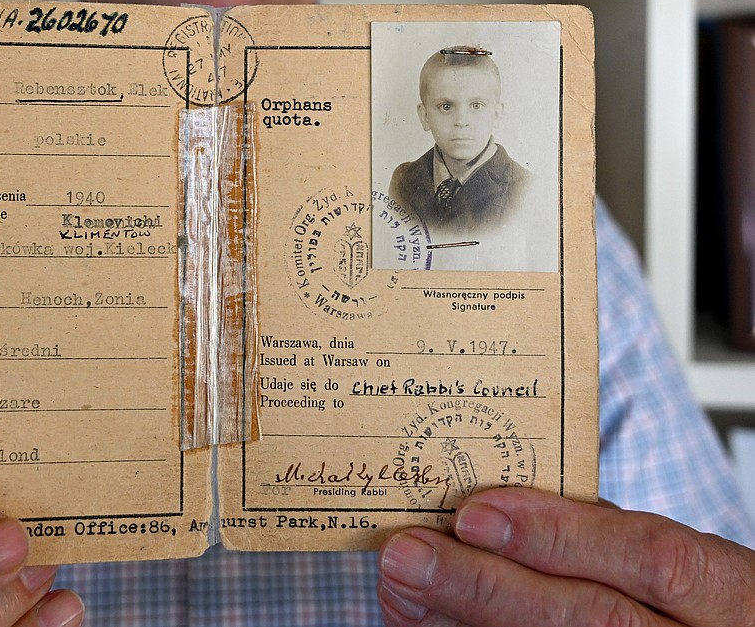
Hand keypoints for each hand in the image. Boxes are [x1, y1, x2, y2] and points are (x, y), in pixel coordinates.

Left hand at [378, 486, 754, 625]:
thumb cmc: (688, 601)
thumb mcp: (670, 560)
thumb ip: (598, 534)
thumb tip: (486, 509)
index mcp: (726, 592)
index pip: (650, 557)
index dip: (557, 532)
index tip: (473, 512)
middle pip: (593, 620)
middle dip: (488, 586)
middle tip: (407, 555)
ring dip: (469, 623)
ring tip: (402, 592)